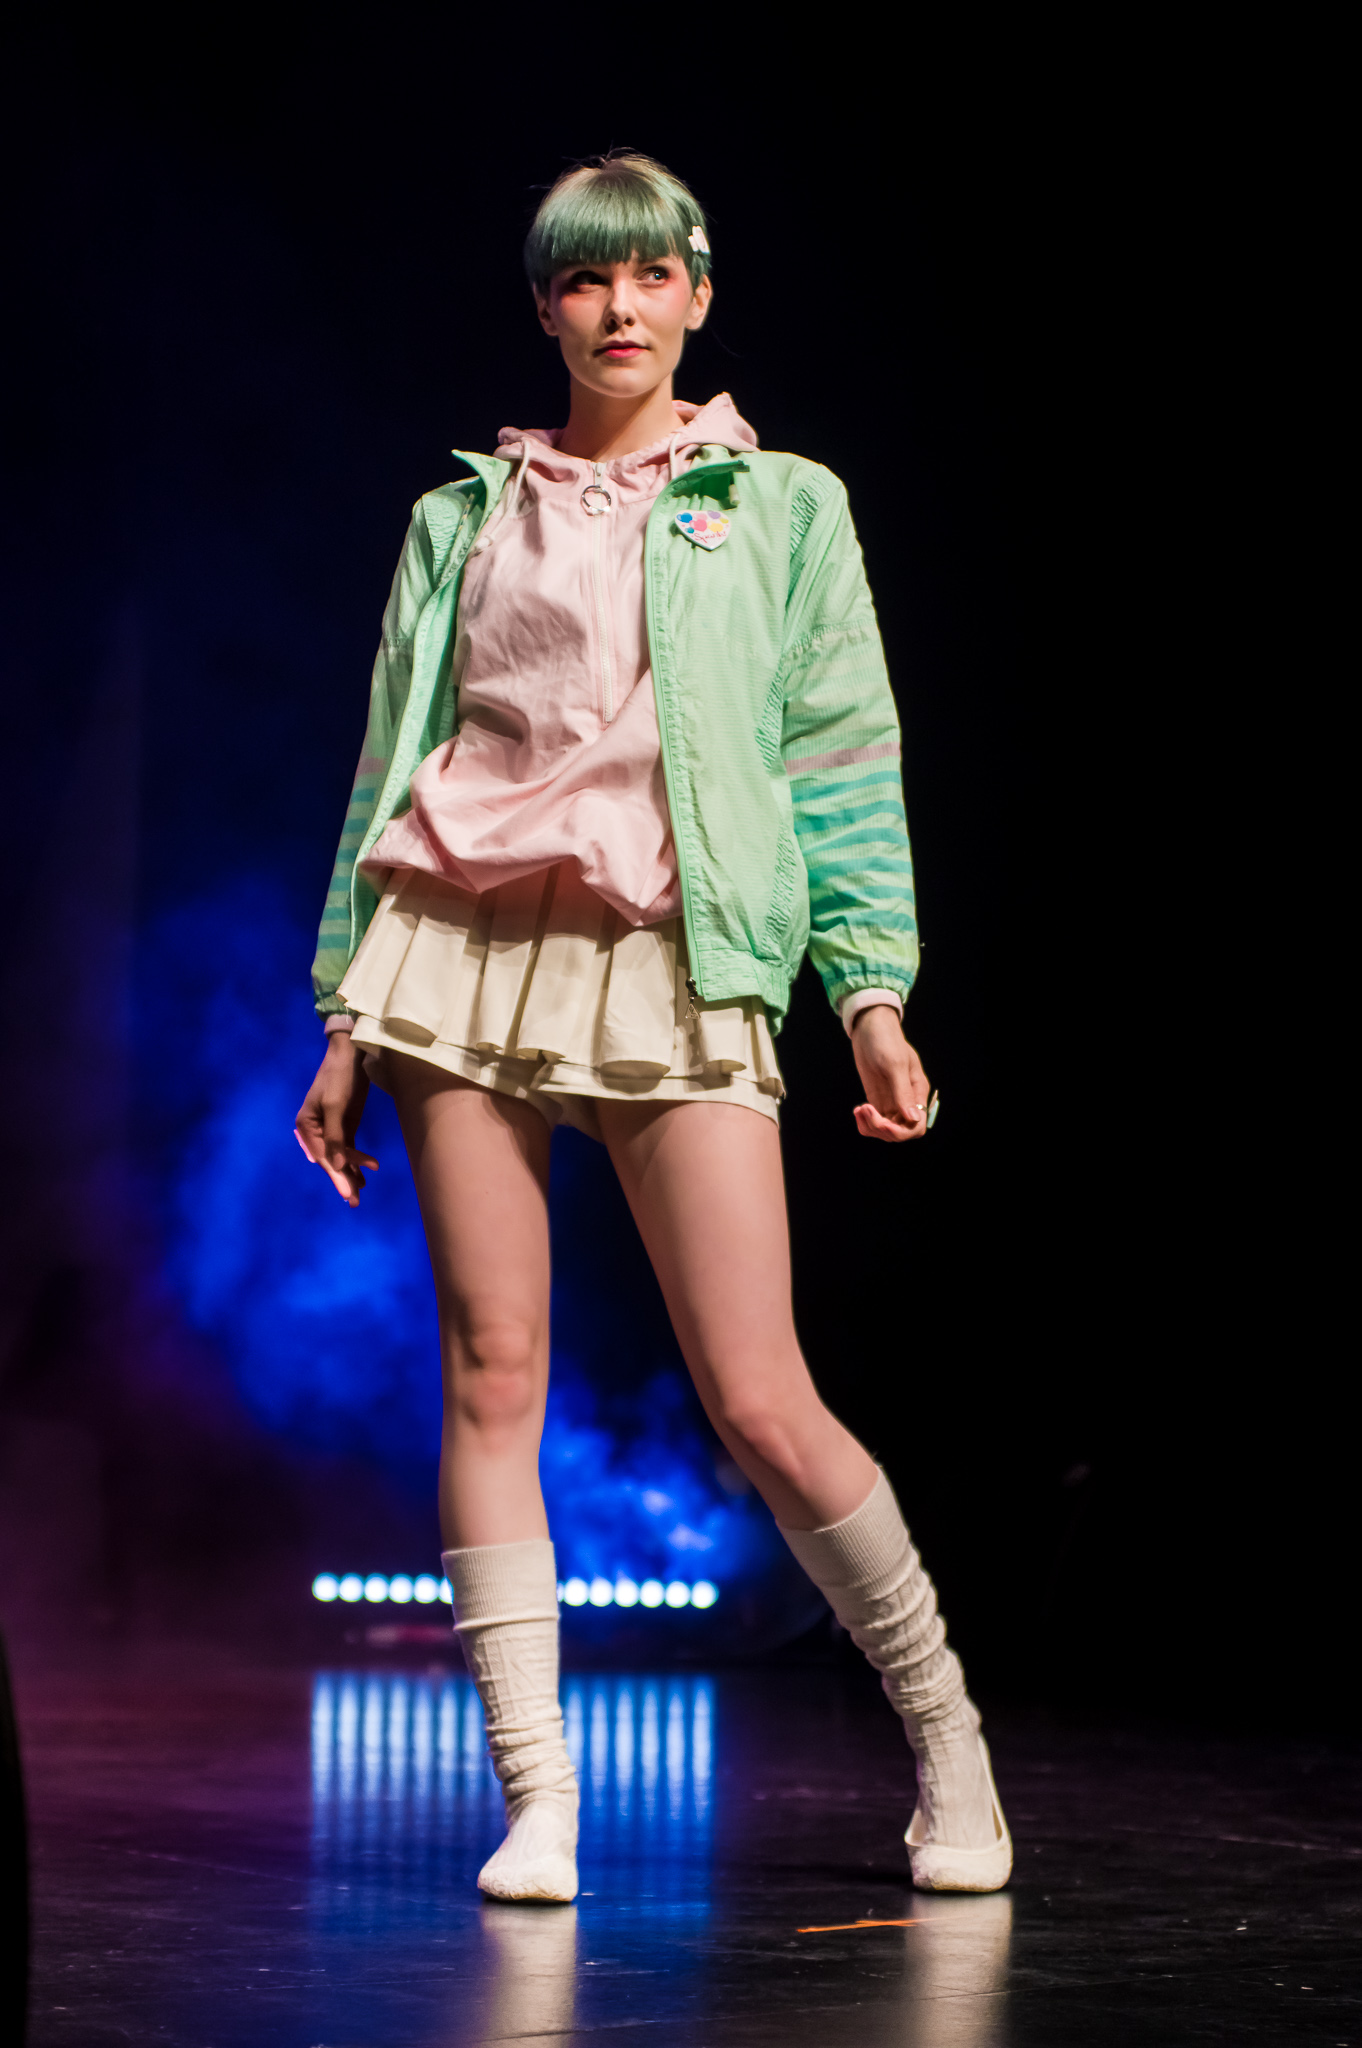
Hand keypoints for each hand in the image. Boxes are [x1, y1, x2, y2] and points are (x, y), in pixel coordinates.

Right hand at [294, 1031, 377, 1204]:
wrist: (351, 1054)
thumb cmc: (339, 1077)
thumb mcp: (336, 1106)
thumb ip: (335, 1136)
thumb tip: (337, 1165)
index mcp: (306, 1125)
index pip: (323, 1156)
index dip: (336, 1175)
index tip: (347, 1193)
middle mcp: (314, 1130)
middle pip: (330, 1159)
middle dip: (343, 1179)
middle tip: (354, 1200)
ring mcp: (330, 1128)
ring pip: (340, 1156)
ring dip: (351, 1173)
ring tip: (362, 1191)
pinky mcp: (344, 1124)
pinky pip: (348, 1148)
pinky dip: (356, 1160)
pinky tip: (366, 1173)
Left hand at [849, 1006, 932, 1142]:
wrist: (869, 1027)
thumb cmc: (886, 1040)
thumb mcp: (894, 1064)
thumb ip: (903, 1092)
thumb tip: (914, 1119)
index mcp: (917, 1092)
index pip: (917, 1126)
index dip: (901, 1131)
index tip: (883, 1122)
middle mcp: (906, 1099)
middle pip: (900, 1132)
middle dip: (882, 1129)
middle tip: (865, 1110)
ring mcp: (891, 1100)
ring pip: (885, 1129)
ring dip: (871, 1126)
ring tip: (859, 1110)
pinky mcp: (877, 1098)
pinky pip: (874, 1120)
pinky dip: (865, 1121)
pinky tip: (858, 1110)